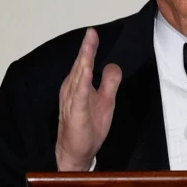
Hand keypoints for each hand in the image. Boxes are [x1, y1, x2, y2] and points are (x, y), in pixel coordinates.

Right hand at [56, 28, 121, 170]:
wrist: (77, 153)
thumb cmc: (88, 128)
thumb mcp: (106, 101)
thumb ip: (110, 83)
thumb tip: (114, 65)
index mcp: (79, 87)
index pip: (85, 63)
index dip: (89, 48)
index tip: (93, 33)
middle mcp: (72, 91)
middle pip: (81, 65)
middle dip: (86, 49)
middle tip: (91, 33)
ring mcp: (72, 101)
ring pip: (78, 76)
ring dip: (83, 60)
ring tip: (89, 45)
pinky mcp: (75, 113)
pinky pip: (79, 95)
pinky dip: (82, 82)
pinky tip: (86, 71)